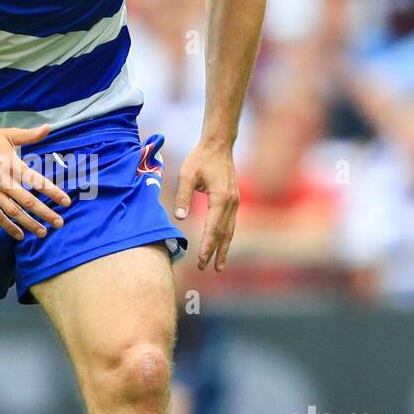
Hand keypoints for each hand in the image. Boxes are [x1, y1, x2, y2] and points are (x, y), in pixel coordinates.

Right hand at [0, 123, 70, 239]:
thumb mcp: (8, 135)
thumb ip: (30, 135)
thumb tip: (48, 127)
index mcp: (12, 164)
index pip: (36, 181)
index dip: (53, 192)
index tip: (66, 201)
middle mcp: (2, 180)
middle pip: (27, 201)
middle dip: (45, 213)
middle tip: (59, 223)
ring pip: (13, 212)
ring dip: (29, 223)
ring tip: (42, 232)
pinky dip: (8, 227)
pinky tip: (19, 234)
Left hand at [173, 140, 238, 270]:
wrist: (218, 145)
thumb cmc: (200, 158)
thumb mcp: (186, 174)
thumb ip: (183, 196)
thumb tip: (179, 218)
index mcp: (220, 198)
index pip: (213, 228)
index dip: (207, 246)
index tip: (201, 261)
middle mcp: (231, 202)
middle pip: (224, 233)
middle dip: (216, 252)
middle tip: (207, 269)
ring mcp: (235, 201)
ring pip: (230, 230)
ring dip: (224, 248)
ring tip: (218, 265)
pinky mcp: (234, 200)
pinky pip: (231, 223)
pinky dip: (226, 237)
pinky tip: (221, 246)